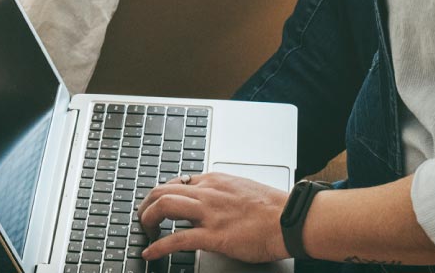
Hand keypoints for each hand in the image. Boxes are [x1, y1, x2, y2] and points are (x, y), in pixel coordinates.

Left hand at [137, 172, 288, 262]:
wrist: (289, 220)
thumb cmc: (272, 208)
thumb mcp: (241, 189)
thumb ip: (221, 194)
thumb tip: (210, 205)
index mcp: (214, 181)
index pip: (176, 183)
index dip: (162, 196)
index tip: (157, 206)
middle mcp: (207, 192)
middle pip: (162, 190)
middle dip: (147, 205)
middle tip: (144, 219)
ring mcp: (209, 213)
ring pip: (164, 206)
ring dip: (147, 219)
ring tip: (145, 232)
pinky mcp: (214, 235)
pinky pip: (177, 239)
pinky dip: (158, 247)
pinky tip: (150, 253)